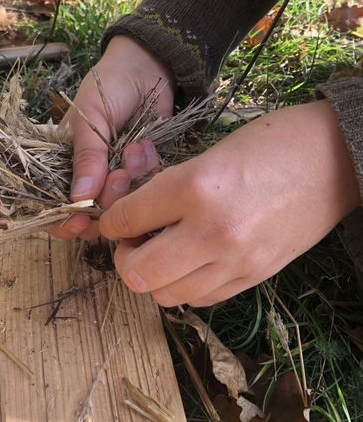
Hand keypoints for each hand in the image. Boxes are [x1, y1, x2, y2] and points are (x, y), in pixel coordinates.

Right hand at [50, 35, 173, 238]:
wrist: (148, 68)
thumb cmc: (108, 87)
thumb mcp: (90, 118)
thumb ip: (86, 157)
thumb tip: (78, 199)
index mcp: (65, 163)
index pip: (57, 205)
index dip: (65, 220)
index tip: (80, 222)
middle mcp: (90, 176)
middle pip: (93, 213)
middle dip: (107, 199)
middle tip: (120, 174)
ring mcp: (118, 175)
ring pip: (122, 205)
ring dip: (130, 182)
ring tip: (136, 150)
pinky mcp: (143, 172)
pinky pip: (146, 189)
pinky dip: (148, 171)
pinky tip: (147, 146)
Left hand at [99, 101, 360, 306]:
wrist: (334, 160)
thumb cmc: (267, 144)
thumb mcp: (206, 153)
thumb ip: (163, 186)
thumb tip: (126, 208)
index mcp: (195, 187)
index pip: (125, 219)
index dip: (108, 220)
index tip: (111, 218)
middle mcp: (212, 232)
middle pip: (136, 274)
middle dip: (123, 257)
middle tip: (131, 239)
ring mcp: (236, 262)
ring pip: (165, 295)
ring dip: (153, 274)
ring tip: (159, 250)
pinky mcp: (255, 278)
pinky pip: (200, 299)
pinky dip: (184, 284)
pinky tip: (190, 260)